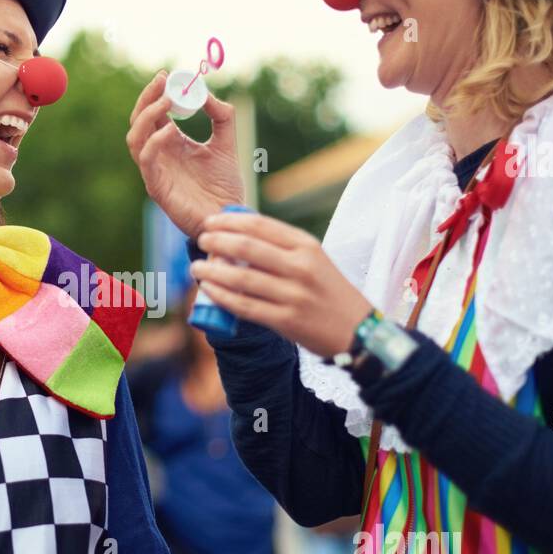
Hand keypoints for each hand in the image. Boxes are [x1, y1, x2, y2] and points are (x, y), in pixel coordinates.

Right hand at [125, 70, 246, 239]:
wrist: (229, 217)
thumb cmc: (225, 186)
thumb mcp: (228, 144)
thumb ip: (221, 117)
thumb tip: (206, 92)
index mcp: (171, 143)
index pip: (154, 112)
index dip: (156, 92)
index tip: (167, 75)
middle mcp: (159, 154)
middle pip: (139, 121)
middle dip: (147, 98)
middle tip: (162, 81)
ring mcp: (155, 171)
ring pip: (134, 138)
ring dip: (146, 116)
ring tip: (166, 100)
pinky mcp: (157, 187)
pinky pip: (146, 160)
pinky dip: (154, 142)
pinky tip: (171, 129)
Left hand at [191, 210, 374, 358]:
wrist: (357, 331)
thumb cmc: (329, 292)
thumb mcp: (314, 259)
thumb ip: (282, 248)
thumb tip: (238, 236)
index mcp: (306, 246)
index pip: (260, 225)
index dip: (229, 221)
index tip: (210, 222)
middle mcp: (300, 267)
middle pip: (247, 247)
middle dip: (217, 241)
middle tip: (200, 241)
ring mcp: (293, 294)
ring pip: (242, 278)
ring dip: (213, 271)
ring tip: (195, 267)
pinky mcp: (286, 320)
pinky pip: (245, 306)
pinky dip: (222, 297)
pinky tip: (207, 290)